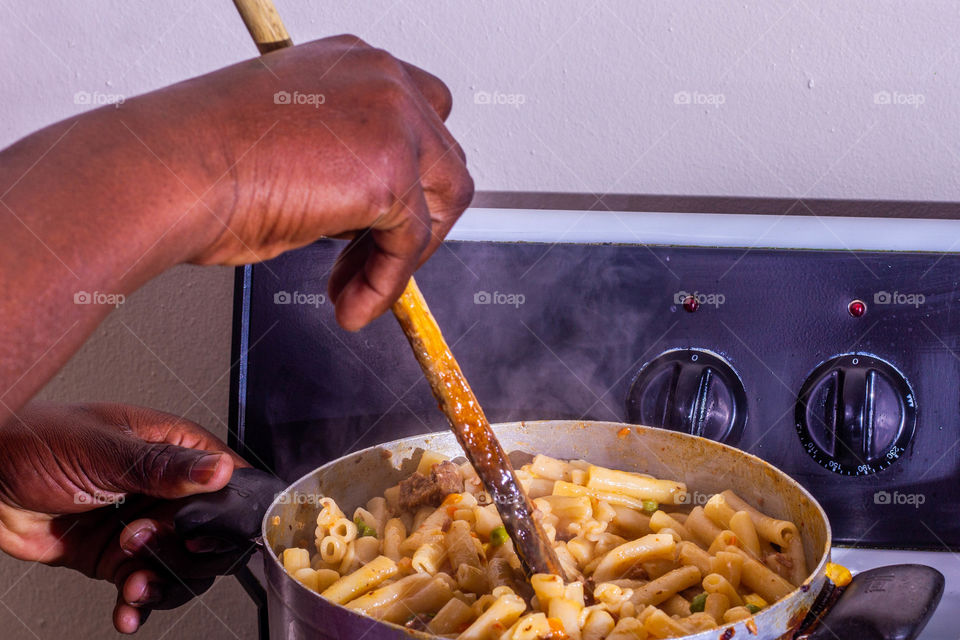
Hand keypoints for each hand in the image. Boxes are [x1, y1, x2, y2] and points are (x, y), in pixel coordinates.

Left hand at [0, 403, 247, 632]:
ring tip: (130, 581)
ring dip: (160, 582)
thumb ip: (164, 466)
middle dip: (184, 554)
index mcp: (177, 449)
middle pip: (212, 536)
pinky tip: (126, 609)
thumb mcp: (104, 451)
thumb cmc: (37, 442)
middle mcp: (168, 490)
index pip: (230, 484)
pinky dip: (138, 603)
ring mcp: (146, 526)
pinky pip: (144, 585)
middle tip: (143, 543)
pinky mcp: (118, 557)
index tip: (203, 536)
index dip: (226, 516)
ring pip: (182, 567)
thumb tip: (220, 470)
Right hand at [122, 34, 473, 329]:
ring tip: (353, 287)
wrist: (168, 173)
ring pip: (443, 202)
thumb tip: (371, 208)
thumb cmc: (202, 160)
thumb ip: (344, 158)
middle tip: (369, 260)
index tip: (382, 220)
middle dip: (413, 221)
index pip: (422, 119)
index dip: (410, 180)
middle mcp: (382, 80)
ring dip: (403, 255)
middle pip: (443, 161)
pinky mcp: (390, 171)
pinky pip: (411, 243)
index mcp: (356, 64)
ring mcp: (393, 121)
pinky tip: (351, 302)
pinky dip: (386, 283)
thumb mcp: (293, 142)